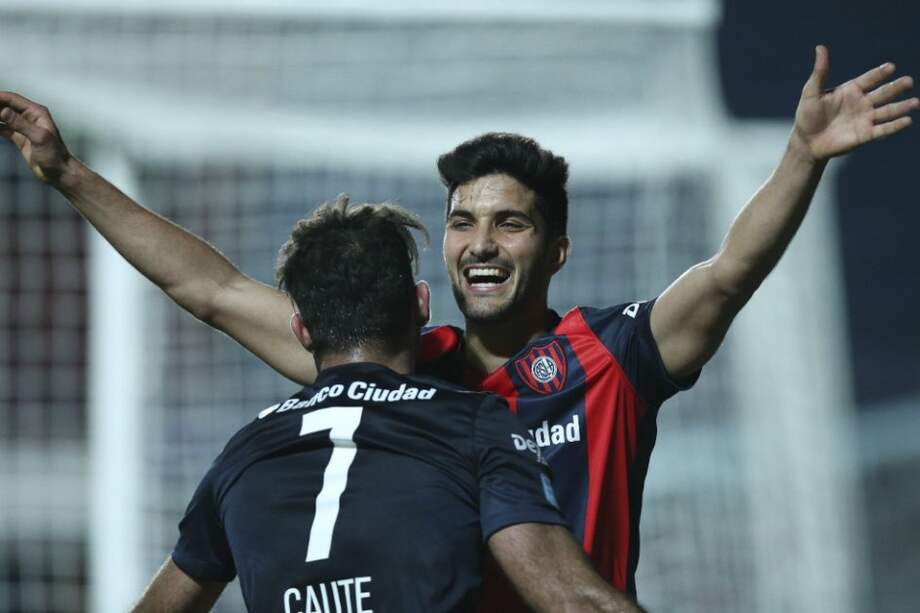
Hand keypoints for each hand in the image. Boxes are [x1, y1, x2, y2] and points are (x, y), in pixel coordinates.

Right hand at [0, 91, 74, 183]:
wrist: (59, 173)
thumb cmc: (54, 155)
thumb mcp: (38, 138)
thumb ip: (21, 124)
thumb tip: (3, 111)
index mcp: (37, 112)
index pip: (12, 99)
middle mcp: (30, 117)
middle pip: (5, 105)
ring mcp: (24, 127)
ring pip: (2, 116)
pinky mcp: (20, 138)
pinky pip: (2, 128)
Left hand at [794, 45, 917, 160]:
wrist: (807, 142)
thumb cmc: (807, 116)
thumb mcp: (811, 92)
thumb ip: (820, 72)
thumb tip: (820, 47)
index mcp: (851, 90)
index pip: (869, 79)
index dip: (879, 74)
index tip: (890, 67)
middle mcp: (862, 103)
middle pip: (883, 93)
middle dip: (896, 87)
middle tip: (908, 81)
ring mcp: (865, 119)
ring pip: (887, 111)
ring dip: (901, 107)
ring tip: (916, 102)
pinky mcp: (865, 135)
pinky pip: (883, 130)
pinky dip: (895, 126)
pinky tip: (907, 120)